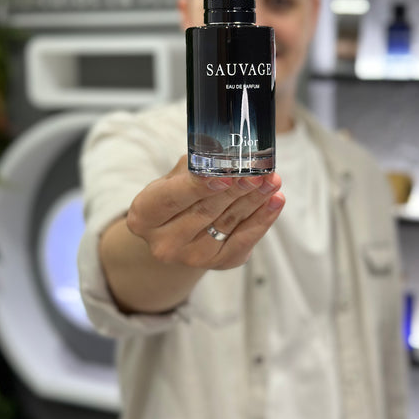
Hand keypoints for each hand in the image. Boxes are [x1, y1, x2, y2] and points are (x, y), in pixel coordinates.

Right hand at [126, 156, 284, 270]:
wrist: (179, 233)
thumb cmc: (177, 195)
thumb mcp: (174, 177)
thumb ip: (196, 166)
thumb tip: (228, 154)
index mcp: (143, 215)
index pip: (171, 198)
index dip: (199, 186)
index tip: (225, 174)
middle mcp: (163, 242)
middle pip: (204, 212)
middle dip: (235, 190)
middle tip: (257, 173)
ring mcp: (191, 258)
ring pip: (228, 225)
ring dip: (254, 201)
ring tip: (272, 181)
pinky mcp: (218, 264)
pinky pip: (244, 240)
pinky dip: (263, 219)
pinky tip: (275, 201)